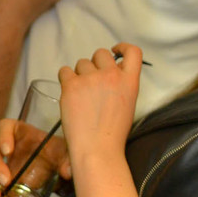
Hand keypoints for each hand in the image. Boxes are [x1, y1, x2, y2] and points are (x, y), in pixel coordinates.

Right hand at [0, 118, 71, 196]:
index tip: (8, 151)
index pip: (4, 126)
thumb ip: (68, 159)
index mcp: (19, 132)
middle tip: (6, 180)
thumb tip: (67, 172)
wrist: (55, 169)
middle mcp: (4, 145)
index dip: (3, 136)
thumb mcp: (65, 154)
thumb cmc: (57, 154)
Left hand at [57, 44, 142, 163]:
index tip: (115, 51)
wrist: (97, 149)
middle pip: (101, 53)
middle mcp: (112, 75)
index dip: (122, 47)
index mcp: (130, 82)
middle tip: (92, 80)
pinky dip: (65, 79)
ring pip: (81, 63)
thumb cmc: (112, 134)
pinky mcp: (72, 85)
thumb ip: (121, 86)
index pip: (133, 51)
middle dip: (95, 63)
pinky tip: (69, 92)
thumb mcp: (128, 105)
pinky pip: (64, 71)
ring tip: (80, 93)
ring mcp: (91, 79)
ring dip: (80, 74)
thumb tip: (108, 76)